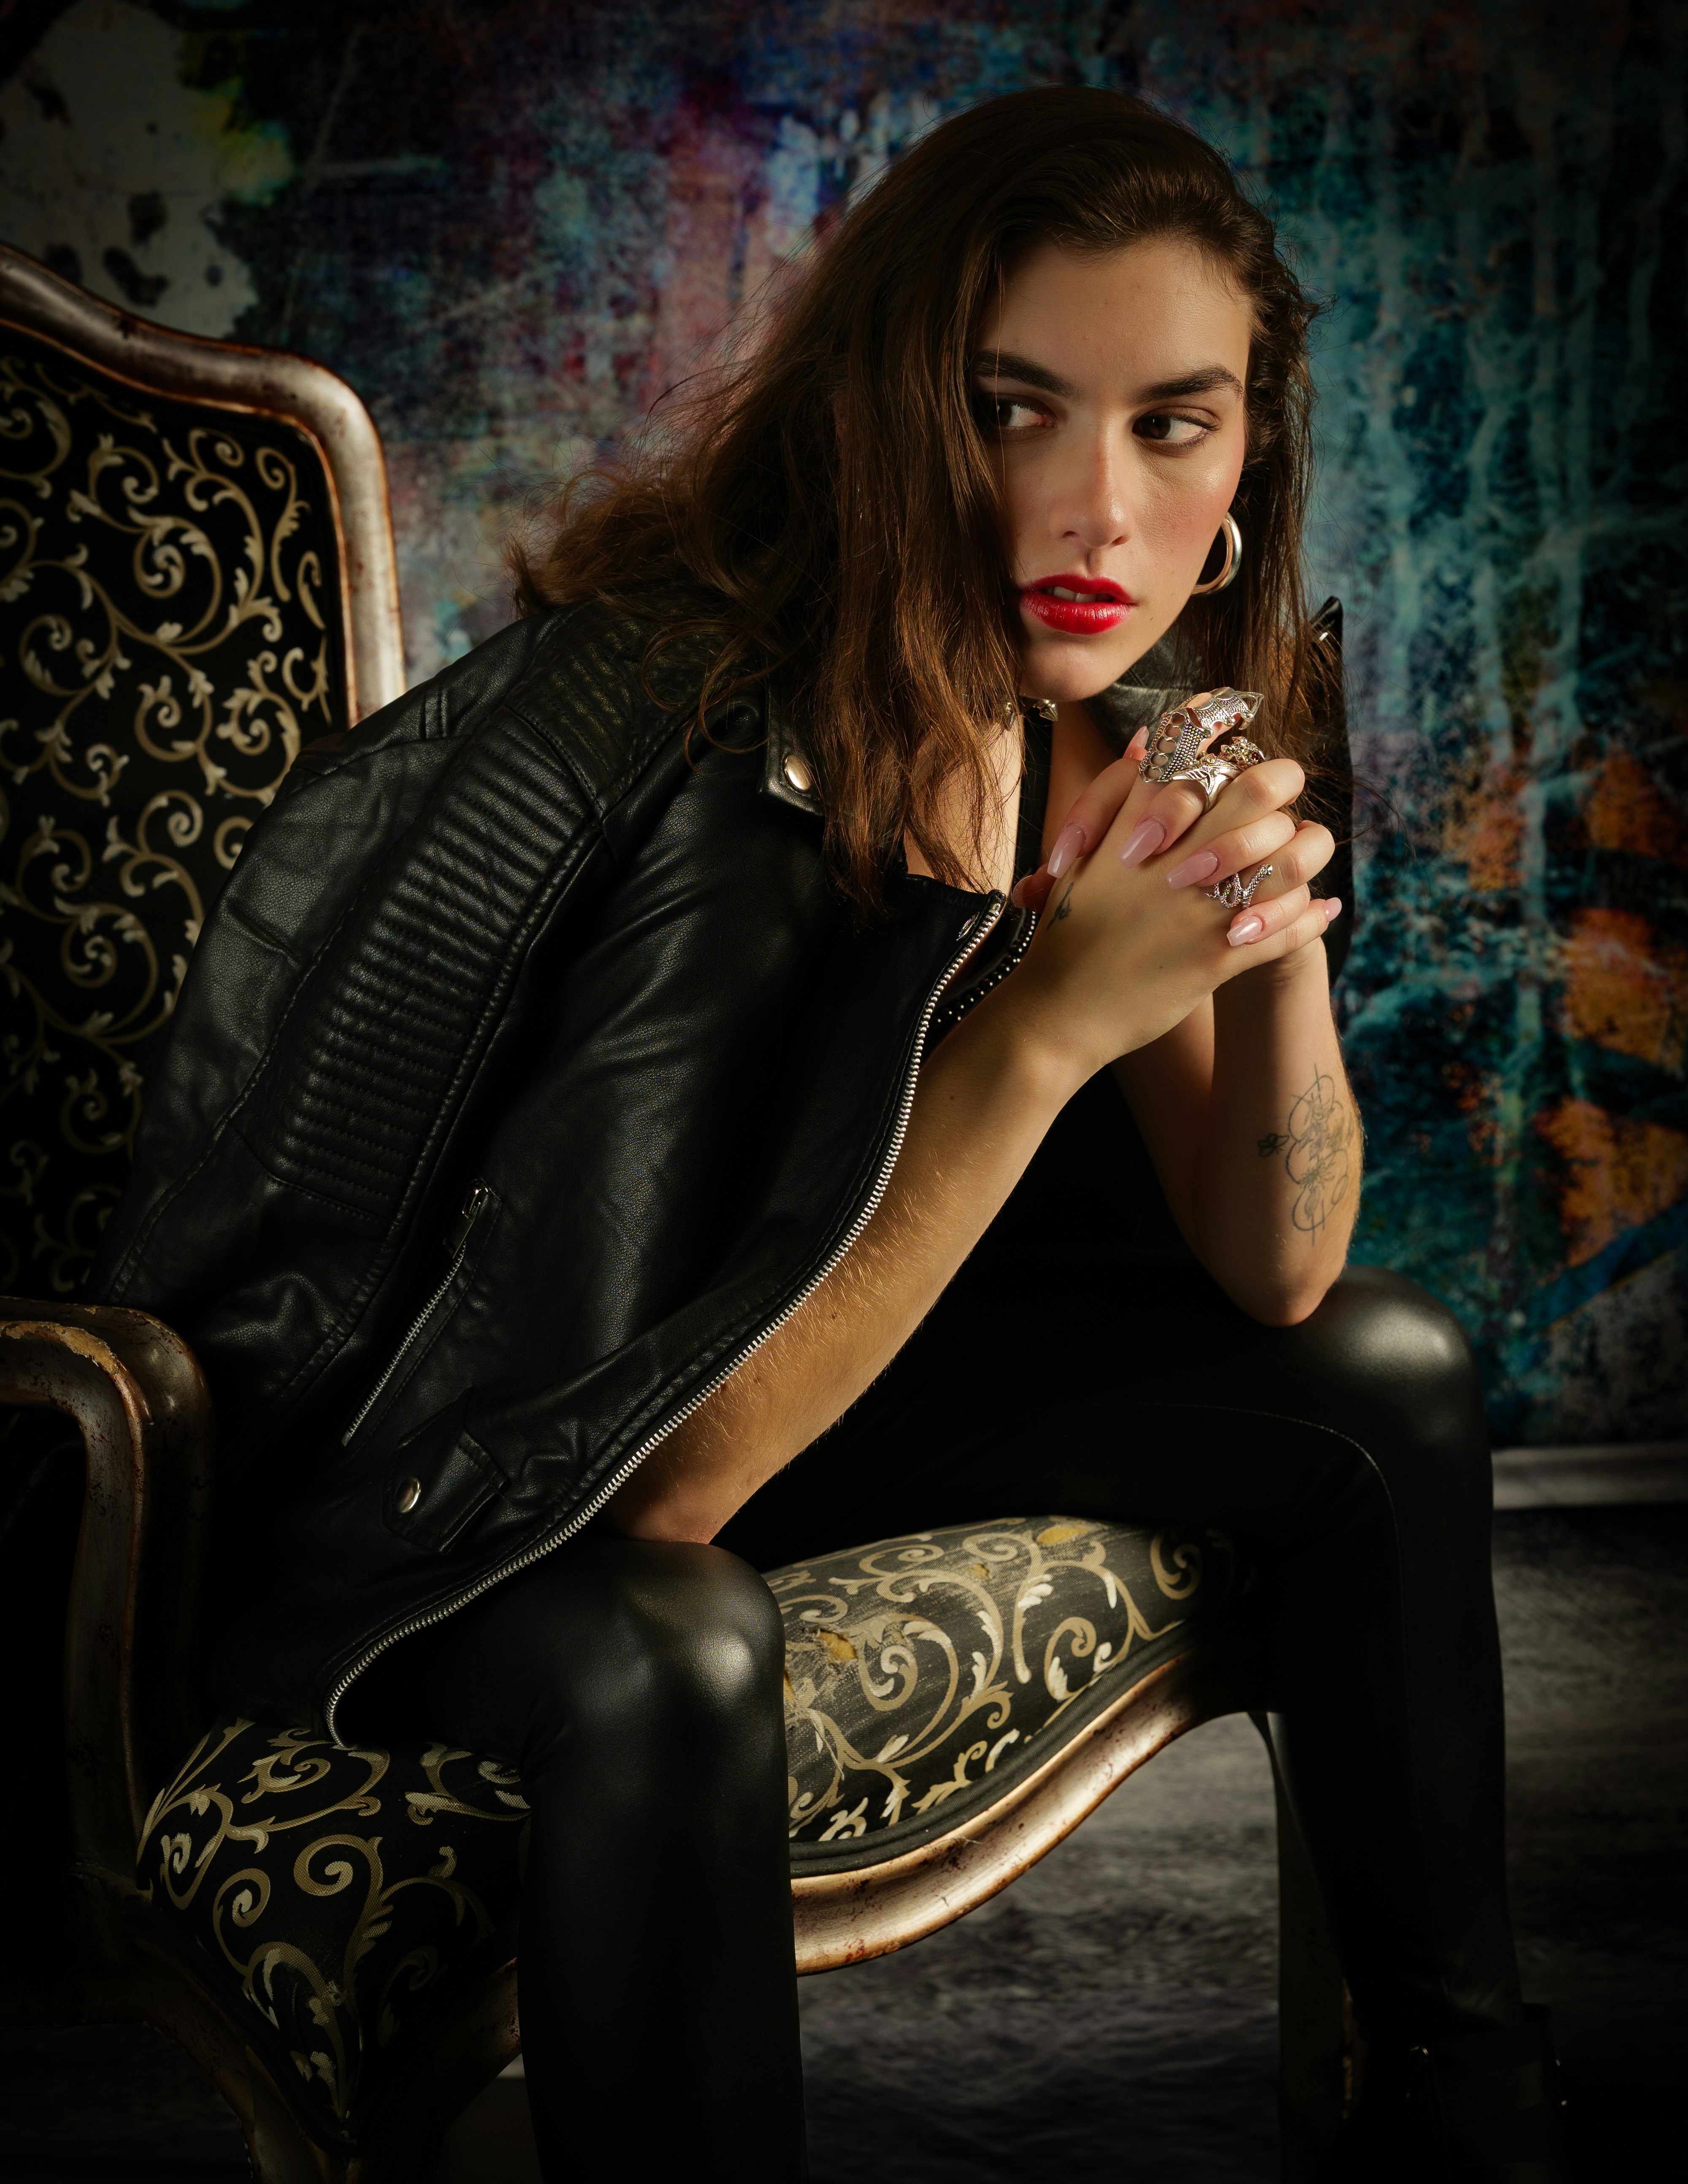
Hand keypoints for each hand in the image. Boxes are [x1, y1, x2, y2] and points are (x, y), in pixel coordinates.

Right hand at [999, 719, 1337, 1080]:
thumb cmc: (1066, 934)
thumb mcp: (1082, 857)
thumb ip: (1115, 798)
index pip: (1191, 750)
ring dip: (1301, 855)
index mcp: (1138, 824)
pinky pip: (1290, 928)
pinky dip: (1311, 918)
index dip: (1216, 724)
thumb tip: (1144, 738)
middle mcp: (1177, 856)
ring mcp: (1202, 906)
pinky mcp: (1220, 956)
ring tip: (1301, 860)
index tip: (1229, 718)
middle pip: (1259, 787)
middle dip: (1275, 785)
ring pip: (1288, 856)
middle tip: (1272, 799)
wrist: (1058, 1010)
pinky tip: (1324, 909)